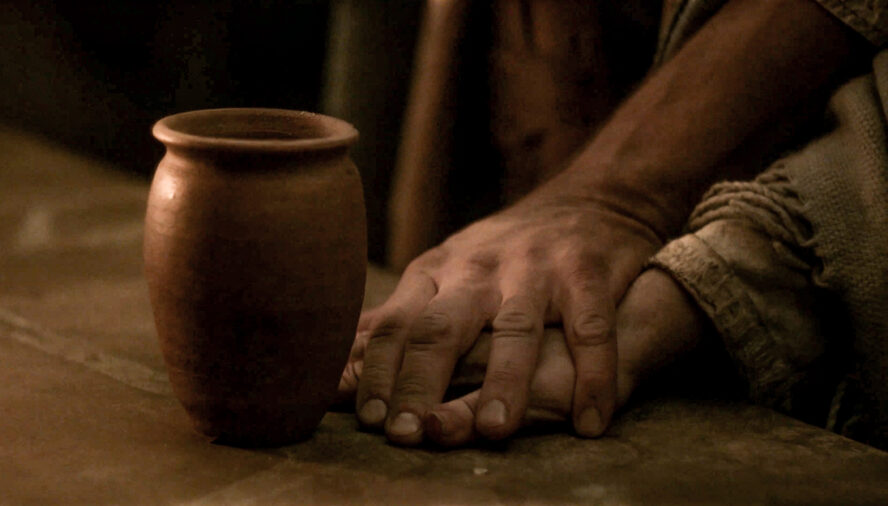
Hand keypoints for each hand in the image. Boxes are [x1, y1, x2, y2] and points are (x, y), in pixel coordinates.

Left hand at [340, 268, 705, 445]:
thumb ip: (394, 323)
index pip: (393, 325)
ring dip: (504, 381)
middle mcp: (477, 270)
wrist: (588, 199)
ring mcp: (533, 269)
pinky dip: (593, 373)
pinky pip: (590, 326)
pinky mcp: (586, 273)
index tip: (368, 420)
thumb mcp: (439, 277)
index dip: (376, 372)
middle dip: (420, 382)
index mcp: (434, 273)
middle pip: (440, 327)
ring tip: (494, 431)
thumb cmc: (499, 254)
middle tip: (409, 434)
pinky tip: (590, 420)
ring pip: (515, 328)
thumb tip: (332, 369)